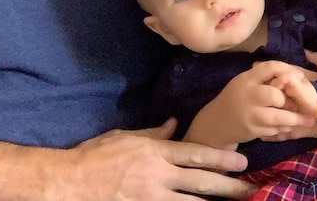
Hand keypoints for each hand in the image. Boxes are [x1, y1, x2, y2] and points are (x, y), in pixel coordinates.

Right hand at [62, 118, 256, 199]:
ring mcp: (150, 198)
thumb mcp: (124, 137)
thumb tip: (173, 124)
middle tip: (250, 189)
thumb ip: (152, 133)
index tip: (242, 162)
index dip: (221, 159)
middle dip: (228, 186)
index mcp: (155, 153)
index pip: (195, 154)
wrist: (66, 183)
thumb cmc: (94, 157)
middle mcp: (157, 176)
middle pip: (201, 182)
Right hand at [186, 60, 316, 147]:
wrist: (215, 124)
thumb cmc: (235, 98)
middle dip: (289, 100)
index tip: (300, 76)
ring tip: (308, 120)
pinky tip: (291, 127)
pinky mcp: (252, 131)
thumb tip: (291, 73)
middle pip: (275, 95)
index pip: (269, 67)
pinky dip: (285, 129)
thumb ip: (262, 77)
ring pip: (278, 117)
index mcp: (246, 79)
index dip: (287, 70)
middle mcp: (247, 96)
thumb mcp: (244, 82)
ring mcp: (249, 115)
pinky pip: (274, 130)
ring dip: (295, 119)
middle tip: (299, 104)